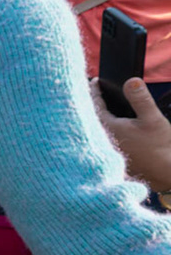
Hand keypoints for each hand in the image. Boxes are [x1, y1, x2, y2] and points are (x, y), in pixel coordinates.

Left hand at [99, 77, 170, 193]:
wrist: (165, 174)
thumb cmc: (160, 148)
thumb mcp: (152, 119)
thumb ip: (140, 99)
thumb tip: (131, 80)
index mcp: (107, 128)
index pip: (94, 104)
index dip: (94, 90)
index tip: (95, 81)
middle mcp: (100, 140)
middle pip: (91, 117)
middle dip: (93, 103)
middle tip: (94, 91)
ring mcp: (104, 150)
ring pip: (96, 129)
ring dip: (96, 118)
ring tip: (101, 107)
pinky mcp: (110, 159)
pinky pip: (101, 141)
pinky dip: (103, 132)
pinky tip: (111, 128)